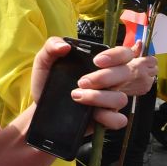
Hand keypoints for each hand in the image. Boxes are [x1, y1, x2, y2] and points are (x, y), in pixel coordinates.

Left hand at [28, 39, 153, 131]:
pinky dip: (107, 117)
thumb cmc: (47, 82)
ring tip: (76, 96)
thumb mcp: (44, 62)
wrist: (39, 107)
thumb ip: (51, 47)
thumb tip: (64, 46)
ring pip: (121, 98)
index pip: (123, 54)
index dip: (116, 56)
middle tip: (81, 81)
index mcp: (101, 64)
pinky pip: (119, 120)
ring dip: (99, 97)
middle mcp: (109, 81)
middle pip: (126, 74)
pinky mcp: (106, 119)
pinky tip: (91, 114)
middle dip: (105, 77)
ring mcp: (109, 100)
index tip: (97, 61)